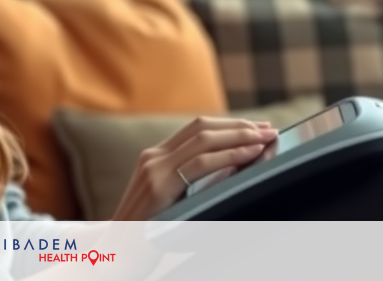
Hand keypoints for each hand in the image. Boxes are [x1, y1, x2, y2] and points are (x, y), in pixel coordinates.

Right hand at [108, 116, 277, 220]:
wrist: (113, 257)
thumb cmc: (145, 237)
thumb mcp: (169, 202)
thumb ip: (188, 185)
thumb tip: (230, 175)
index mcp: (155, 158)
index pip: (196, 129)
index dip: (229, 125)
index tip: (256, 129)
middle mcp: (152, 157)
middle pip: (202, 127)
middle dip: (239, 126)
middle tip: (268, 129)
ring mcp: (153, 169)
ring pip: (203, 139)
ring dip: (240, 136)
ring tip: (265, 139)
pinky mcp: (157, 187)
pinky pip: (199, 164)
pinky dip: (229, 156)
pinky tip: (249, 156)